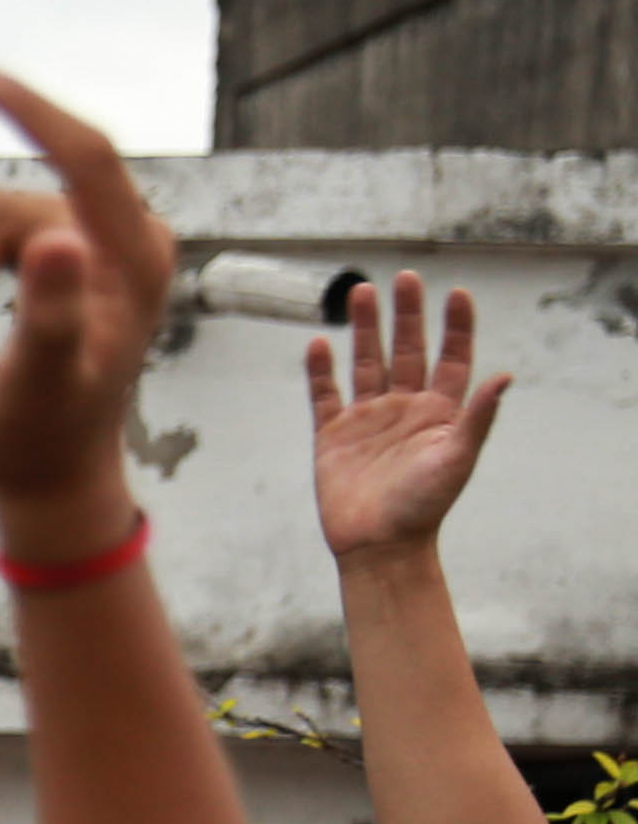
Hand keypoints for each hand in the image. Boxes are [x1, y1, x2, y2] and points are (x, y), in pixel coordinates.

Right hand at [0, 66, 175, 562]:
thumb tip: (52, 242)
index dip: (31, 110)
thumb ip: (51, 314)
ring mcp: (82, 249)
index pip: (85, 155)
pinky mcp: (52, 262)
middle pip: (2, 210)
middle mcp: (116, 240)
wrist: (50, 477)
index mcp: (134, 256)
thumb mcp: (43, 382)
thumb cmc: (47, 438)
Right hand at [309, 270, 512, 568]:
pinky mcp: (333, 436)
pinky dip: (320, 371)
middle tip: (405, 278)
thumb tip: (505, 376)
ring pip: (366, 363)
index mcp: (440, 412)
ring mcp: (368, 419)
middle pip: (407, 350)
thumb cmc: (424, 507)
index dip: (456, 326)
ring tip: (361, 292)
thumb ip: (478, 416)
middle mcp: (405, 408)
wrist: (379, 545)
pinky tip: (319, 344)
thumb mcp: (458, 459)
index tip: (456, 294)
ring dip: (365, 328)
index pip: (451, 358)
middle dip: (407, 314)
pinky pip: (325, 395)